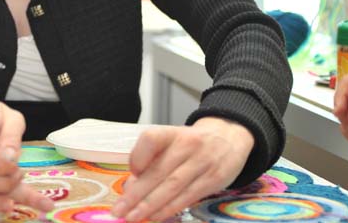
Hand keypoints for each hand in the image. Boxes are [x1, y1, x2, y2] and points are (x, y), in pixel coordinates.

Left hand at [112, 117, 253, 221]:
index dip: (138, 157)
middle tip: (118, 210)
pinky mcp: (213, 180)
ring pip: (171, 187)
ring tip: (131, 217)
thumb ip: (152, 159)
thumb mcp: (173, 140)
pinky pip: (187, 197)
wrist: (230, 136)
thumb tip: (130, 187)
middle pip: (158, 171)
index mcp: (173, 132)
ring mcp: (202, 162)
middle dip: (135, 194)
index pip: (150, 139)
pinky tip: (154, 217)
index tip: (131, 173)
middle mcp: (187, 145)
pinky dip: (169, 209)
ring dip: (149, 206)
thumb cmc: (192, 143)